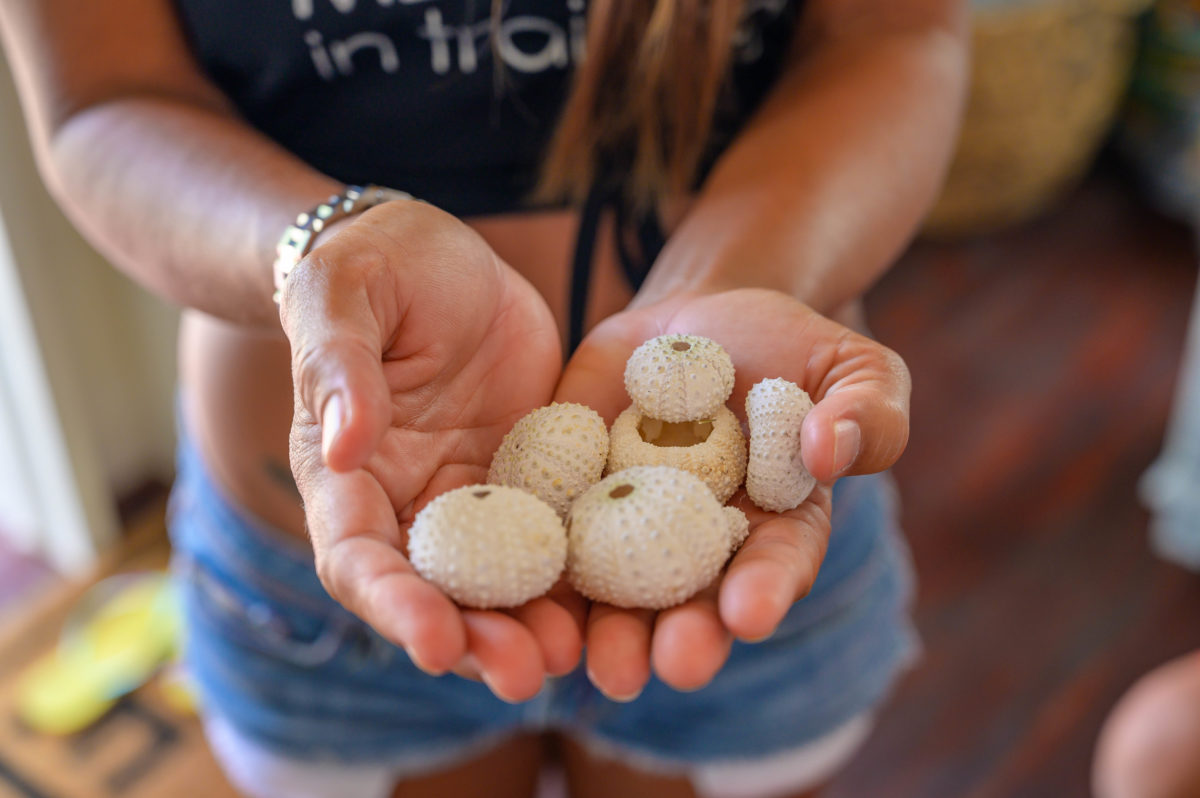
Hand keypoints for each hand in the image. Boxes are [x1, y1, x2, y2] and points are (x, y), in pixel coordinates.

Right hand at [280, 200, 583, 701]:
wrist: (440, 255)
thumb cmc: (373, 263)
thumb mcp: (344, 294)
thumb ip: (338, 366)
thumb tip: (341, 446)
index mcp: (343, 471)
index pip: (357, 554)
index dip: (392, 602)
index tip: (436, 642)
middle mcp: (404, 500)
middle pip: (431, 591)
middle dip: (472, 639)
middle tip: (523, 675)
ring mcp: (472, 496)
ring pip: (495, 581)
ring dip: (528, 626)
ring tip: (576, 660)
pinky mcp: (531, 479)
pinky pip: (553, 537)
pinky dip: (575, 576)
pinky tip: (618, 602)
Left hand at [554, 288, 910, 699]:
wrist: (701, 322)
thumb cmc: (789, 349)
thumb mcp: (851, 368)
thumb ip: (866, 411)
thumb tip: (829, 449)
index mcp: (778, 524)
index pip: (776, 564)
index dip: (765, 590)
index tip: (750, 614)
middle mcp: (701, 542)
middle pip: (693, 599)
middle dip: (684, 636)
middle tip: (674, 665)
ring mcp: (630, 523)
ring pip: (617, 590)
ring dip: (610, 631)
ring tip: (605, 665)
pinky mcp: (571, 496)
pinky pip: (550, 531)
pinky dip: (540, 564)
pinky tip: (526, 592)